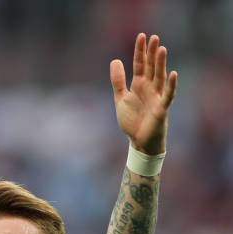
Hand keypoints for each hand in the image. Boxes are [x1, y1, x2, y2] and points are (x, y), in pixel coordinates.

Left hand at [110, 33, 177, 154]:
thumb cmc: (132, 121)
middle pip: (151, 67)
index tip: (141, 36)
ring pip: (159, 77)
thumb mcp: (120, 99)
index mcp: (139, 85)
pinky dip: (171, 85)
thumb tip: (115, 60)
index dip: (140, 51)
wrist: (139, 142)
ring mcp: (156, 97)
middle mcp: (149, 88)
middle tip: (154, 37)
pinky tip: (173, 74)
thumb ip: (118, 81)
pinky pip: (168, 95)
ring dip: (161, 64)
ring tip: (161, 49)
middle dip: (152, 53)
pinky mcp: (162, 108)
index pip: (140, 64)